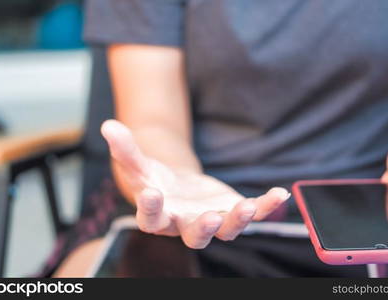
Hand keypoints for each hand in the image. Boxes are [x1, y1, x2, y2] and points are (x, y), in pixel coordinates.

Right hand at [101, 120, 289, 248]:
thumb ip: (126, 149)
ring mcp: (211, 221)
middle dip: (202, 228)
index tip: (152, 194)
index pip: (150, 218)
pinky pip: (252, 214)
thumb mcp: (140, 164)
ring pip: (226, 230)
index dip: (151, 209)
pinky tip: (279, 194)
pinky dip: (266, 206)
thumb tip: (107, 126)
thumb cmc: (156, 180)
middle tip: (210, 217)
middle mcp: (184, 225)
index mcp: (158, 215)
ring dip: (238, 220)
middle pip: (193, 235)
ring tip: (248, 206)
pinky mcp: (232, 212)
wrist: (178, 191)